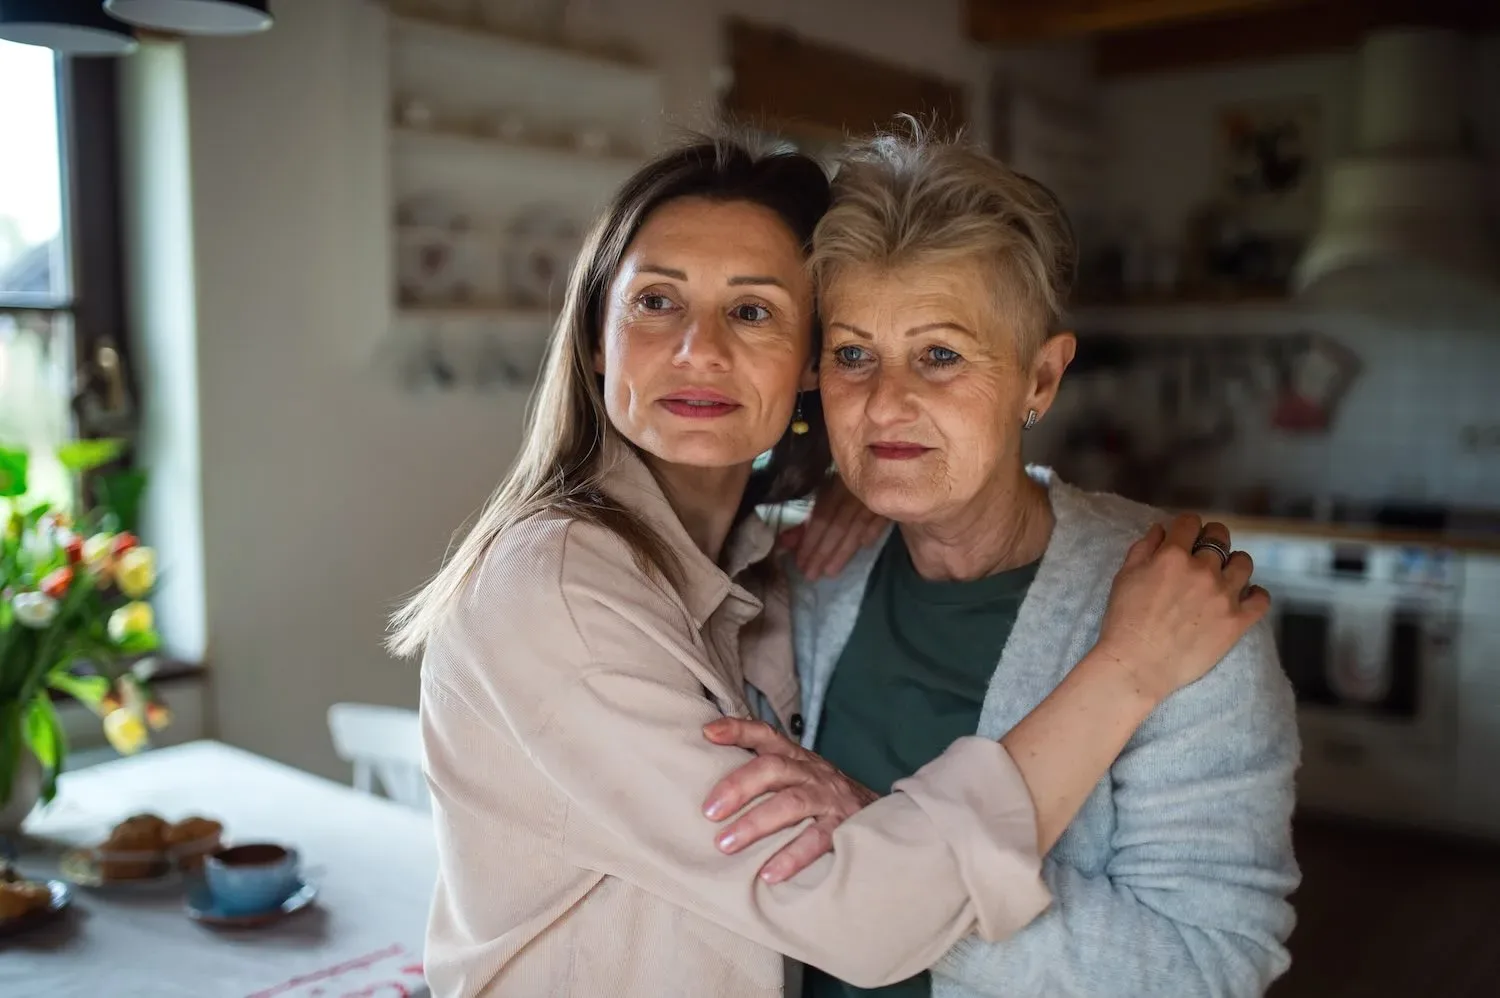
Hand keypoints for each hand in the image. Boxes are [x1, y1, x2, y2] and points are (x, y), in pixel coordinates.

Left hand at [701, 718, 878, 883]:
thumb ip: (765, 771)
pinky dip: (792, 856)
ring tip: (726, 844)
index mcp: (796, 758)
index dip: (738, 730)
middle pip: (773, 768)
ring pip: (791, 804)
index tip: (708, 733)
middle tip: (709, 811)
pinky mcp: (843, 828)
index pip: (766, 735)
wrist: (879, 815)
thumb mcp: (799, 774)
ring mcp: (828, 799)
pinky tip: (768, 873)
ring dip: (756, 824)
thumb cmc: (822, 796)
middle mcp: (811, 773)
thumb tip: (711, 775)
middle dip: (738, 786)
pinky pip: (817, 840)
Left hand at [779, 475, 887, 580]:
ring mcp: (875, 496)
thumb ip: (807, 517)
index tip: (800, 562)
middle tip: (811, 575)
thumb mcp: (824, 485)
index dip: (810, 540)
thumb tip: (785, 543)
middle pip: (838, 527)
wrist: (884, 446)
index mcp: (835, 484)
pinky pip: (882, 518)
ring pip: (857, 528)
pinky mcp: (893, 498)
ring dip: (843, 552)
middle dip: (823, 552)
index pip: (821, 517)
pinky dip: (873, 532)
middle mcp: (854, 493)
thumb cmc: (845, 466)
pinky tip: (864, 546)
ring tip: (830, 572)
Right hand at [1096, 514, 1267, 704]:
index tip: (1186, 535)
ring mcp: (1223, 595)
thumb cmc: (1124, 622)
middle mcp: (1202, 570)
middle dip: (1213, 538)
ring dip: (1234, 564)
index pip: (1190, 522)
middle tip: (1206, 551)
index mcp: (1172, 556)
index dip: (1187, 525)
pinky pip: (1261, 599)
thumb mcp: (1124, 576)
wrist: (1137, 665)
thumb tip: (1162, 529)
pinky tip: (1244, 597)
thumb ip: (1144, 547)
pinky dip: (1255, 594)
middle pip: (1220, 536)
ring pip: (1244, 563)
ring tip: (1225, 576)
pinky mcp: (1237, 621)